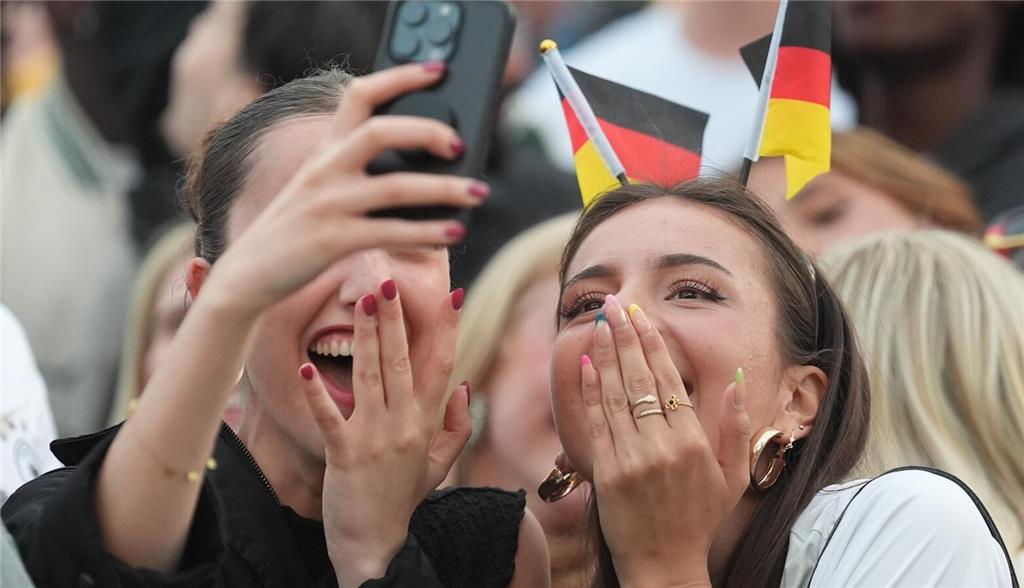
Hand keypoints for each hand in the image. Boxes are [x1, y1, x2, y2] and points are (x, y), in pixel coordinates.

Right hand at [201, 63, 486, 318]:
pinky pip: (390, 232)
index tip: (437, 70)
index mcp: (324, 150)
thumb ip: (357, 171)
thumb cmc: (295, 231)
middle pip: (380, 131)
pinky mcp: (333, 241)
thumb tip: (424, 171)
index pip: (359, 95)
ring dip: (445, 190)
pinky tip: (454, 232)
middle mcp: (325, 170)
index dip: (400, 77)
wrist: (248, 274)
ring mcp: (328, 204)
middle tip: (460, 144)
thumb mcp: (318, 188)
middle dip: (427, 132)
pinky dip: (428, 231)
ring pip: (396, 188)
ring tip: (478, 193)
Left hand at [299, 282, 470, 587]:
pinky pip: (330, 417)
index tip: (453, 294)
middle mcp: (405, 424)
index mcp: (426, 422)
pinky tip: (307, 367)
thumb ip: (456, 425)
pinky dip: (318, 392)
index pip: (440, 364)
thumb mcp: (439, 464)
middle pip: (402, 361)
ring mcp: (376, 438)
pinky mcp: (344, 455)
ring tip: (362, 301)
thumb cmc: (402, 498)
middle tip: (388, 282)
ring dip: (366, 337)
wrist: (375, 544)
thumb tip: (464, 385)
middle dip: (396, 319)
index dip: (447, 328)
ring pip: (371, 377)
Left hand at [582, 296, 750, 586]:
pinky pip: (596, 421)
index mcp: (695, 442)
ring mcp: (632, 458)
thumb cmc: (700, 519)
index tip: (641, 314)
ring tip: (597, 323)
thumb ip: (735, 426)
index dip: (653, 343)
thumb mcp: (733, 476)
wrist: (664, 564)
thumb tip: (736, 379)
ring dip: (604, 354)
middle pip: (640, 377)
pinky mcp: (606, 471)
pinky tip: (585, 364)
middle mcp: (663, 445)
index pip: (671, 379)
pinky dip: (590, 390)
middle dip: (624, 335)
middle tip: (612, 304)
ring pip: (615, 394)